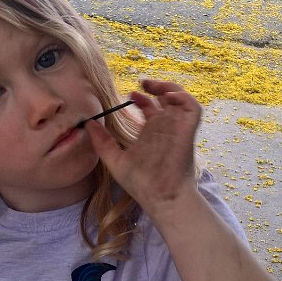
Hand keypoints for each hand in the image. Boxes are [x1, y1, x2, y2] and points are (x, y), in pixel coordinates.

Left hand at [85, 79, 201, 211]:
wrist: (161, 197)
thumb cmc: (141, 184)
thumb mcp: (115, 160)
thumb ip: (102, 142)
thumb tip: (89, 123)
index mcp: (151, 133)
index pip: (150, 108)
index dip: (142, 97)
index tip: (131, 93)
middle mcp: (165, 128)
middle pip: (165, 99)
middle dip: (156, 86)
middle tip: (142, 83)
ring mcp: (177, 128)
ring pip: (180, 99)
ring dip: (169, 87)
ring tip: (153, 85)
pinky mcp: (187, 131)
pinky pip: (193, 108)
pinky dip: (183, 97)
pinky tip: (167, 96)